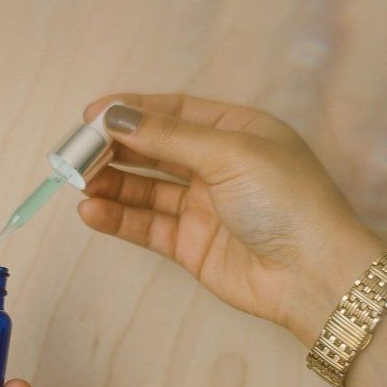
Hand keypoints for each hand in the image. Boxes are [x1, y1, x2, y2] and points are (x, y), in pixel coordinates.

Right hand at [78, 93, 383, 348]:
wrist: (312, 274)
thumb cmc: (286, 201)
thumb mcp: (229, 153)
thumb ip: (168, 137)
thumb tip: (115, 116)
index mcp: (237, 131)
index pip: (174, 113)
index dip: (131, 112)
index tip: (90, 115)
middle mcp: (218, 166)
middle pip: (154, 149)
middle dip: (114, 148)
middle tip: (74, 151)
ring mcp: (203, 207)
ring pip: (145, 188)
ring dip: (110, 182)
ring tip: (77, 181)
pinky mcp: (190, 246)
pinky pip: (146, 225)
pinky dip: (117, 217)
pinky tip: (91, 210)